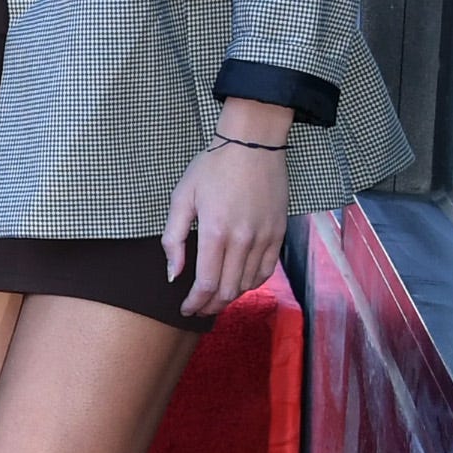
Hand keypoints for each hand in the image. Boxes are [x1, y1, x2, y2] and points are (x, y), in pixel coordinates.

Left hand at [161, 100, 290, 318]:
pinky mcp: (279, 232)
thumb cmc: (212, 167)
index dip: (196, 302)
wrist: (252, 143)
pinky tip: (240, 283)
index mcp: (216, 232)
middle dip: (212, 305)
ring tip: (216, 298)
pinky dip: (252, 283)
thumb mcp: (182, 198)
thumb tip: (173, 275)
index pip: (207, 284)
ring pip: (250, 283)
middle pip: (229, 290)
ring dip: (232, 296)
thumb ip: (174, 239)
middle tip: (199, 309)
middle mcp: (244, 239)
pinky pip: (267, 269)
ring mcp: (265, 237)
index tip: (186, 309)